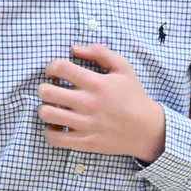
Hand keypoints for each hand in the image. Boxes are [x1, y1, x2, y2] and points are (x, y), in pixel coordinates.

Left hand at [39, 44, 165, 162]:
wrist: (146, 128)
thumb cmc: (132, 96)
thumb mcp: (123, 67)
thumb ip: (100, 52)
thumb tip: (74, 47)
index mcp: (95, 82)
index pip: (59, 67)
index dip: (51, 67)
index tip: (54, 72)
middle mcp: (87, 103)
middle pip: (46, 92)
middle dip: (44, 88)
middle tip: (51, 90)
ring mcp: (84, 124)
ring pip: (47, 114)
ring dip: (45, 109)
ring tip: (53, 108)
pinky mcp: (84, 142)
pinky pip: (54, 138)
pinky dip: (50, 131)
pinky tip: (57, 127)